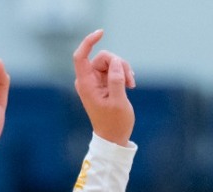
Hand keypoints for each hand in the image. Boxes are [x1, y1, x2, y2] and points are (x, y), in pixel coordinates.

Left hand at [72, 30, 133, 145]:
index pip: (81, 56)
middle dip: (119, 64)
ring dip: (124, 70)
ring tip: (131, 85)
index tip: (101, 33)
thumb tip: (117, 62)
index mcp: (86, 84)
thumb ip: (117, 81)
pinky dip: (123, 74)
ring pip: (111, 62)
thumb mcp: (118, 102)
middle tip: (131, 80)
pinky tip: (130, 84)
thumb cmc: (114, 124)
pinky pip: (114, 69)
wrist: (113, 138)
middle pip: (103, 57)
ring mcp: (95, 81)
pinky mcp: (103, 83)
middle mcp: (88, 80)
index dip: (89, 41)